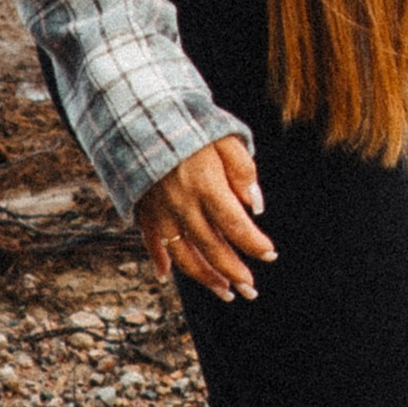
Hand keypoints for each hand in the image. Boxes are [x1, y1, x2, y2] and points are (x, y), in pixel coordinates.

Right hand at [136, 134, 272, 298]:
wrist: (137, 114)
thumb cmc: (188, 123)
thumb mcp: (224, 136)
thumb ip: (243, 171)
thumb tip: (256, 206)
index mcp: (207, 186)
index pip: (237, 226)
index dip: (255, 244)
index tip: (270, 255)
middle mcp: (183, 205)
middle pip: (212, 248)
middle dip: (234, 273)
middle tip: (251, 291)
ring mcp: (160, 211)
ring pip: (184, 256)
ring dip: (205, 278)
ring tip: (224, 293)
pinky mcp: (142, 209)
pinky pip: (150, 242)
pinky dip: (158, 261)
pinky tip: (165, 275)